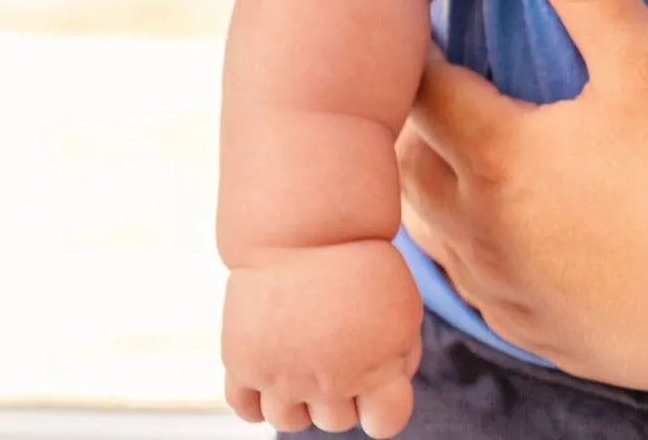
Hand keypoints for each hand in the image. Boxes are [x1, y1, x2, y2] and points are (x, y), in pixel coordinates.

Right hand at [222, 240, 421, 435]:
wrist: (306, 227)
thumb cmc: (362, 263)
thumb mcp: (404, 305)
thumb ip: (400, 357)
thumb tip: (384, 392)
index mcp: (378, 368)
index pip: (387, 423)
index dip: (385, 404)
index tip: (380, 380)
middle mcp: (330, 382)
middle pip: (336, 421)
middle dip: (343, 391)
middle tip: (338, 345)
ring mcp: (283, 379)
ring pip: (290, 421)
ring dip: (300, 397)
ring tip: (305, 353)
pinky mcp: (243, 366)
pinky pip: (247, 410)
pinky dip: (258, 397)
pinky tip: (273, 367)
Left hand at [395, 0, 647, 388]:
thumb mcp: (642, 59)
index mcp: (499, 154)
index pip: (427, 94)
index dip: (417, 59)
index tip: (416, 35)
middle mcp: (485, 230)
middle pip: (411, 173)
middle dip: (412, 131)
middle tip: (426, 99)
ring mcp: (512, 293)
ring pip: (435, 245)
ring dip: (430, 203)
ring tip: (445, 173)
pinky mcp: (548, 338)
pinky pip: (484, 303)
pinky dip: (476, 267)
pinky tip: (501, 256)